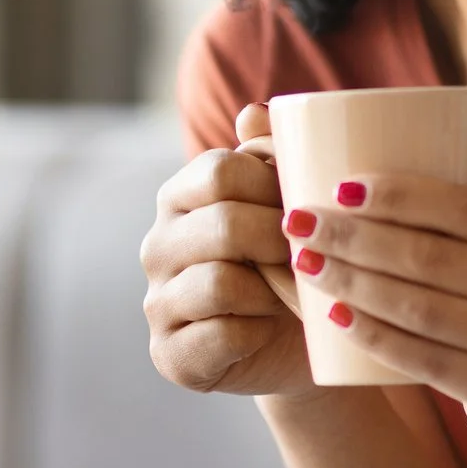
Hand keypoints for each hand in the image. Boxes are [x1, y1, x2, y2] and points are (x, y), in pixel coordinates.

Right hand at [141, 103, 319, 398]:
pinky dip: (256, 333)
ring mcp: (158, 301)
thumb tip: (253, 113)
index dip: (274, 186)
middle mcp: (157, 245)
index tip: (307, 205)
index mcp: (179, 197)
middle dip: (279, 241)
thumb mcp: (289, 206)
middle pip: (223, 224)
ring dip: (270, 292)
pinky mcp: (169, 354)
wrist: (299, 346)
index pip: (221, 171)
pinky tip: (266, 330)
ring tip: (289, 295)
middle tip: (309, 255)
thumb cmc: (294, 263)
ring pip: (220, 282)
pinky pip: (220, 335)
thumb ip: (271, 154)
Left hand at [281, 152, 466, 442]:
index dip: (399, 196)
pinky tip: (333, 315)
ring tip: (305, 261)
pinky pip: (426, 361)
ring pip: (421, 309)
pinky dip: (375, 336)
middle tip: (299, 222)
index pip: (464, 207)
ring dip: (352, 282)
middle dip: (354, 237)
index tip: (338, 188)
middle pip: (430, 258)